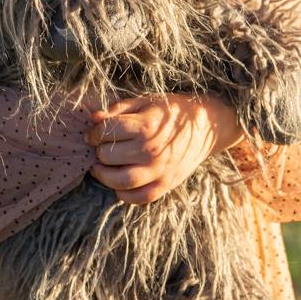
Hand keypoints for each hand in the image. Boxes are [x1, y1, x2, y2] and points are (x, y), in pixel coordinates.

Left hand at [83, 92, 243, 204]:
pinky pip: (138, 198)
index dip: (94, 133)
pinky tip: (118, 183)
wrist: (206, 127)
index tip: (94, 133)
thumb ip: (118, 109)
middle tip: (99, 148)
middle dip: (99, 151)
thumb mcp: (146, 101)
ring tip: (100, 168)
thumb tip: (94, 118)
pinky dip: (123, 194)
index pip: (106, 132)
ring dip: (103, 176)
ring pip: (120, 181)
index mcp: (146, 126)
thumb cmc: (173, 111)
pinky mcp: (165, 185)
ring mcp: (159, 171)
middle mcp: (151, 150)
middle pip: (108, 156)